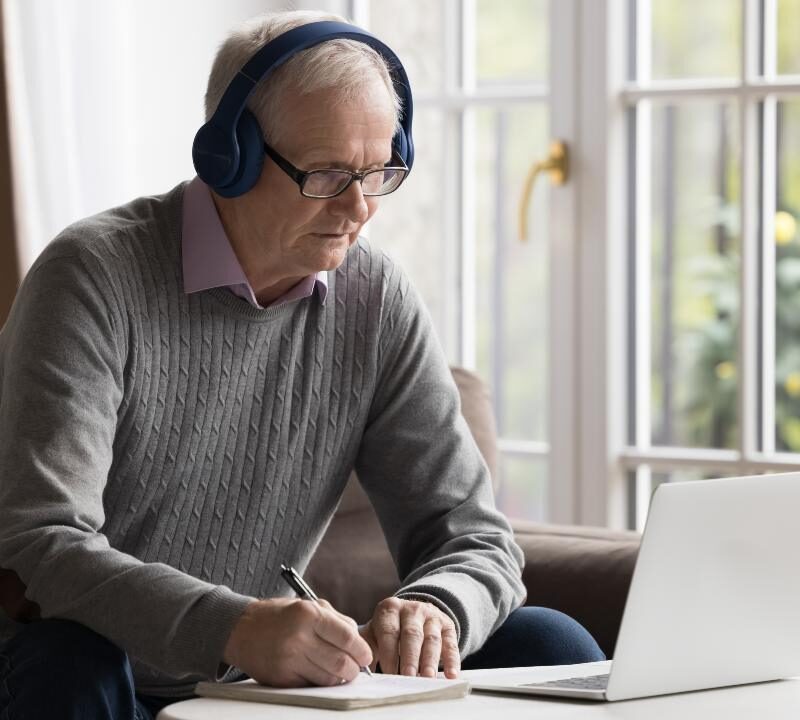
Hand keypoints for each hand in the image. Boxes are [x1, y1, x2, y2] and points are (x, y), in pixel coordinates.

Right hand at [223, 598, 372, 686]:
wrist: (241, 629)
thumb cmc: (280, 615)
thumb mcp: (309, 605)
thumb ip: (337, 620)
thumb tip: (359, 641)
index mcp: (309, 614)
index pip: (347, 638)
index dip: (362, 651)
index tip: (366, 656)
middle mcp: (298, 637)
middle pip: (341, 663)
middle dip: (354, 669)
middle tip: (355, 667)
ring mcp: (288, 660)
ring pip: (328, 679)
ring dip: (339, 679)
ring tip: (338, 671)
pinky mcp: (281, 678)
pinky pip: (311, 686)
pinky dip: (320, 683)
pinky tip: (318, 673)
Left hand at [359, 598, 459, 678]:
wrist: (414, 612)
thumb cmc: (389, 629)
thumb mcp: (375, 631)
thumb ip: (365, 645)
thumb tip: (355, 666)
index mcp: (390, 609)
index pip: (389, 632)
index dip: (389, 654)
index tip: (389, 674)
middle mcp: (412, 609)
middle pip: (412, 635)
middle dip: (410, 658)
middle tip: (408, 677)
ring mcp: (431, 616)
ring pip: (432, 639)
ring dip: (430, 660)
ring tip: (428, 678)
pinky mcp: (447, 625)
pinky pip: (451, 643)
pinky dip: (452, 660)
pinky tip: (451, 674)